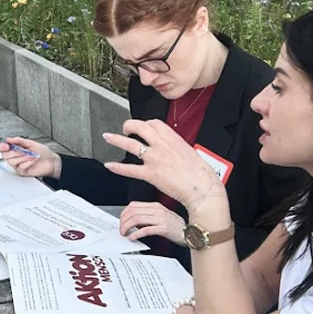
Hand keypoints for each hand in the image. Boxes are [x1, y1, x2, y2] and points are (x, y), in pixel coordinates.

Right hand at [0, 137, 60, 178]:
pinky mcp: (22, 171)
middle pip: (4, 155)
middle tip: (22, 151)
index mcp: (15, 148)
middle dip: (14, 152)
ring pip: (11, 162)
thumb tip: (9, 139)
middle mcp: (15, 156)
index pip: (2, 148)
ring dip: (22, 157)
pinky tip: (33, 160)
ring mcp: (17, 165)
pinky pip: (20, 166)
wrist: (51, 161)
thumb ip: (19, 140)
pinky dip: (28, 162)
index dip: (1, 147)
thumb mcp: (31, 143)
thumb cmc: (43, 152)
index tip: (6, 146)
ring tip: (30, 155)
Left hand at [103, 119, 228, 217]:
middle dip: (129, 125)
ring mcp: (155, 159)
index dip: (145, 124)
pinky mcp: (151, 174)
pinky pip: (129, 169)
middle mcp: (162, 146)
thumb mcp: (190, 152)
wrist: (204, 190)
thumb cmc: (201, 175)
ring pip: (130, 144)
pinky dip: (117, 167)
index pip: (154, 123)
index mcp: (173, 139)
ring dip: (116, 140)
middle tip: (124, 128)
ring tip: (108, 137)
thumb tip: (171, 149)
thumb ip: (176, 148)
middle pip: (140, 127)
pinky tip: (110, 165)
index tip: (142, 127)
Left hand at [119, 201, 186, 245]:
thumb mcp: (160, 216)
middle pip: (133, 212)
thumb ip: (147, 216)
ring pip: (137, 219)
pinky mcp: (164, 228)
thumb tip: (132, 221)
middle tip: (121, 229)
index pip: (133, 205)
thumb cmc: (176, 226)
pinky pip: (146, 229)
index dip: (123, 213)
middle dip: (123, 221)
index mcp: (155, 205)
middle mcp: (157, 210)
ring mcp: (161, 218)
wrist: (191, 233)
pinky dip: (136, 234)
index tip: (121, 221)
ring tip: (124, 233)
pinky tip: (132, 238)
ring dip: (127, 227)